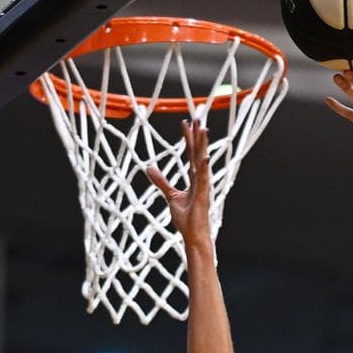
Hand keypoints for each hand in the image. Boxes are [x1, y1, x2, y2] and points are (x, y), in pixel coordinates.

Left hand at [146, 119, 211, 246]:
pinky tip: (204, 157)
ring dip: (202, 146)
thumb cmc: (187, 219)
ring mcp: (203, 187)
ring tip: (203, 130)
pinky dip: (204, 168)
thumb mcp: (171, 196)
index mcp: (195, 179)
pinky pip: (203, 179)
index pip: (191, 154)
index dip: (188, 138)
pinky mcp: (202, 196)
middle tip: (197, 117)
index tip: (186, 123)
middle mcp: (201, 179)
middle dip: (197, 135)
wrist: (194, 236)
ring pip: (202, 161)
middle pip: (198, 153)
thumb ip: (161, 181)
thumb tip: (149, 167)